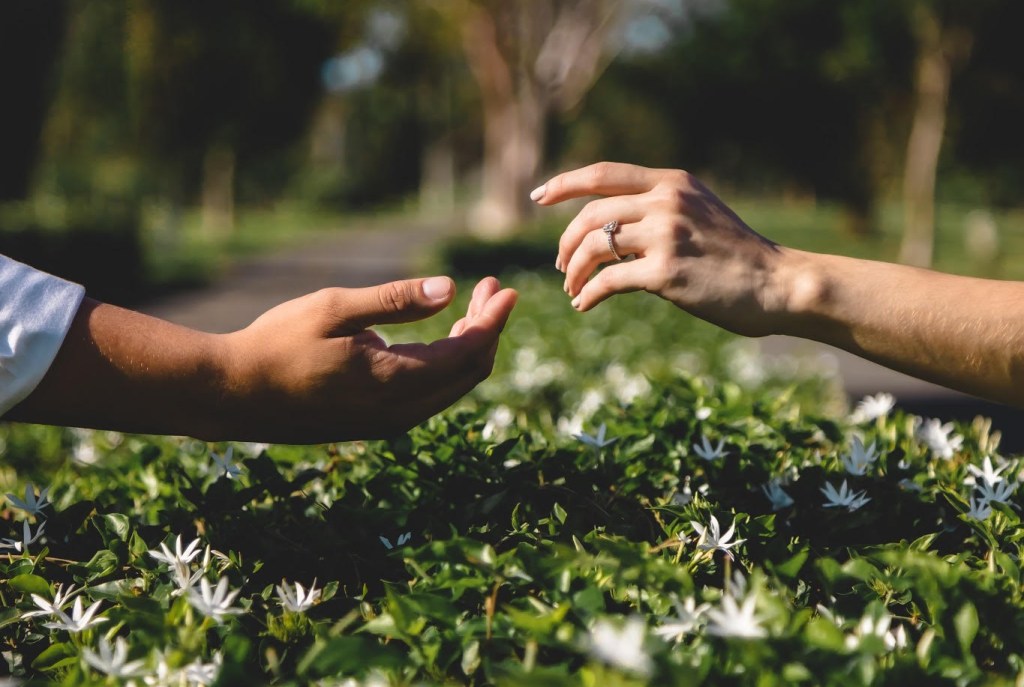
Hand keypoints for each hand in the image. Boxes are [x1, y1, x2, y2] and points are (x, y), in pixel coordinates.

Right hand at [219, 276, 516, 442]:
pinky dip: (446, 366)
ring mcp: (389, 422)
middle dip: (486, 329)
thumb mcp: (334, 308)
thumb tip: (450, 289)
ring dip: (468, 348)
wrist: (233, 395)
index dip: (493, 320)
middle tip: (487, 289)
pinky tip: (439, 337)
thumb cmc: (277, 344)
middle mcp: (401, 411)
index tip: (505, 288)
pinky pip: (431, 396)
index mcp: (395, 382)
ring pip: (452, 387)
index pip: (468, 353)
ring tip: (470, 307)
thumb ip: (395, 300)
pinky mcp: (377, 424)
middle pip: (469, 373)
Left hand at [533, 162, 786, 335]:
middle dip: (566, 242)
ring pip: (594, 247)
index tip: (538, 196)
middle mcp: (666, 201)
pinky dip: (589, 294)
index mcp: (672, 182)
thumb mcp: (701, 212)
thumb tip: (612, 225)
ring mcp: (666, 235)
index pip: (603, 173)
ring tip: (573, 288)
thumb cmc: (738, 255)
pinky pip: (608, 281)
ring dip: (574, 271)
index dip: (565, 183)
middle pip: (590, 215)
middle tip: (561, 266)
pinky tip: (584, 305)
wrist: (777, 284)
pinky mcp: (666, 272)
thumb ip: (661, 207)